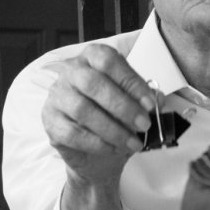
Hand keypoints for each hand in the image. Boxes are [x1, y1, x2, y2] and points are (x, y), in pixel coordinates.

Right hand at [41, 43, 155, 209]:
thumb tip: (159, 99)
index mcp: (92, 57)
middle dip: (123, 106)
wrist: (98, 153)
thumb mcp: (134, 103)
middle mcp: (71, 71)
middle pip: (93, 83)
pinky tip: (114, 148)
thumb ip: (145, 98)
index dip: (131, 82)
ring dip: (112, 129)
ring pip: (82, 110)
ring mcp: (57, 95)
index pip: (109, 61)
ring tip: (133, 142)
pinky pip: (72, 133)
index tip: (150, 104)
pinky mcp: (50, 121)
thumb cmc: (117, 118)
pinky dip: (97, 143)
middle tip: (144, 125)